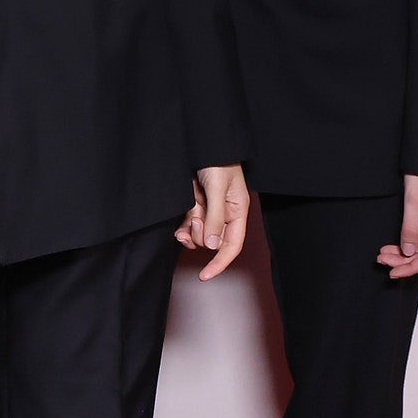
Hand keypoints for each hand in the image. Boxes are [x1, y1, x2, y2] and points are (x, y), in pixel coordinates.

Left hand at [175, 164, 248, 278]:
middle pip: (212, 242)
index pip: (232, 245)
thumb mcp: (217, 188)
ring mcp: (209, 211)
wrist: (201, 142)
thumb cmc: (217, 161)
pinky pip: (188, 225)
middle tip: (195, 218)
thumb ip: (215, 217)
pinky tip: (179, 223)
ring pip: (198, 235)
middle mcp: (224, 214)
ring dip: (189, 230)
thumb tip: (212, 246)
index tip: (205, 276)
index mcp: (237, 211)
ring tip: (189, 210)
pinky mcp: (196, 205)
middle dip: (200, 236)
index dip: (220, 263)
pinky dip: (183, 226)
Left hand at [377, 176, 417, 279]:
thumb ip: (411, 228)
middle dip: (404, 260)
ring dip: (405, 251)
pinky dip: (409, 240)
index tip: (393, 272)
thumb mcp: (414, 199)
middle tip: (381, 260)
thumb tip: (409, 252)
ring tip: (383, 253)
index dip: (411, 267)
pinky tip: (396, 242)